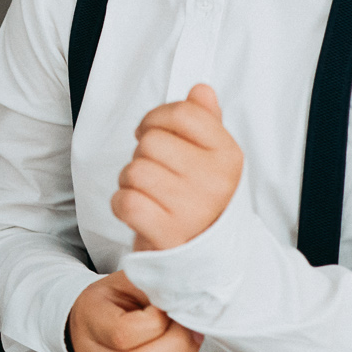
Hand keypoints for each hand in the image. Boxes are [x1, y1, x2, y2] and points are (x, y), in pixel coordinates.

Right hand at [67, 270, 225, 351]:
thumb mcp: (127, 281)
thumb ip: (154, 286)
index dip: (157, 322)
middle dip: (179, 346)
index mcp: (90, 320)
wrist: (88, 322)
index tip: (170, 307)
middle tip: (192, 326)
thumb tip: (188, 297)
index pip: (125, 333)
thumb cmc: (112, 299)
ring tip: (198, 340)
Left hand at [112, 84, 244, 251]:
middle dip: (143, 155)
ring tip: (150, 196)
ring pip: (134, 170)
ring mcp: (192, 208)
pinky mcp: (167, 233)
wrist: (206, 261)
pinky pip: (125, 201)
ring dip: (131, 182)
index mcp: (228, 156)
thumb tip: (200, 90)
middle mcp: (215, 180)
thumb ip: (206, 123)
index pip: (183, 113)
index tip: (153, 132)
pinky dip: (123, 205)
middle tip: (156, 175)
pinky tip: (140, 212)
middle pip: (150, 141)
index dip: (157, 118)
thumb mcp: (212, 161)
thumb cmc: (202, 203)